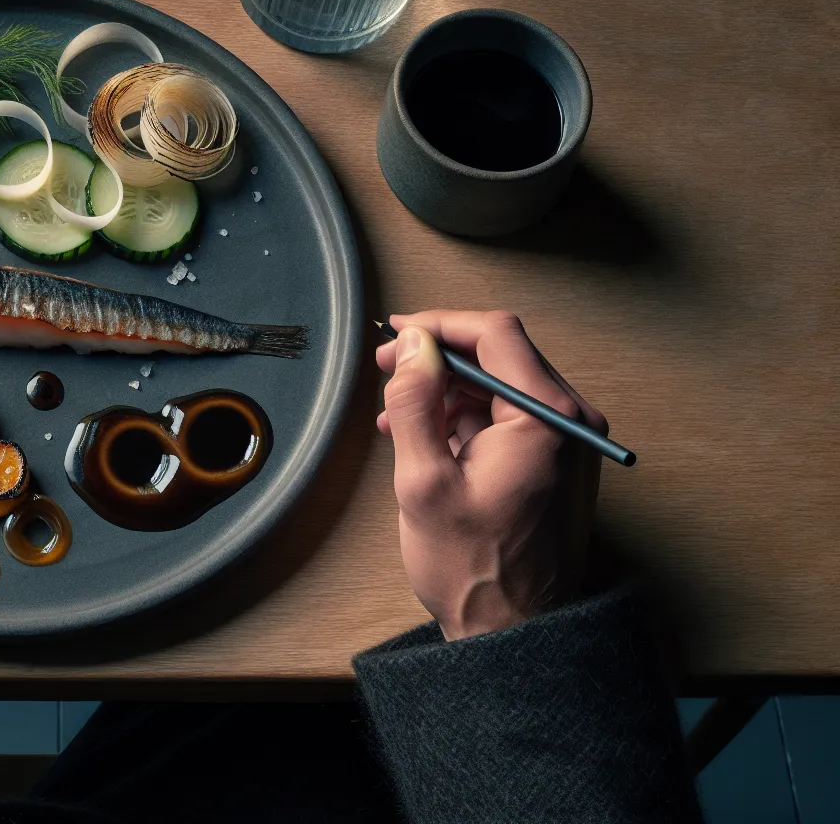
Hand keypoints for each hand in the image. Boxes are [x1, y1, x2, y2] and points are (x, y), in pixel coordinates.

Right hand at [376, 311, 604, 640]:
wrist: (514, 633)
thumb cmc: (476, 570)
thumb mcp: (424, 480)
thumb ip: (415, 402)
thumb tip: (411, 346)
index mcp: (548, 420)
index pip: (496, 334)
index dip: (439, 325)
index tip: (397, 333)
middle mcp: (571, 423)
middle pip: (501, 355)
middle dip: (439, 356)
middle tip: (387, 366)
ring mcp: (568, 443)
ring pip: (500, 385)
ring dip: (447, 389)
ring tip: (397, 412)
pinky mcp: (556, 462)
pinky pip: (507, 417)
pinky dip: (465, 417)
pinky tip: (425, 435)